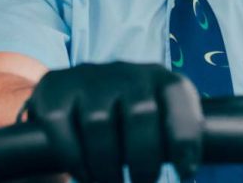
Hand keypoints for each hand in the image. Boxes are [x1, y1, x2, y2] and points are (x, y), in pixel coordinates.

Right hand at [22, 62, 202, 182]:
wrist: (71, 99)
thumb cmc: (125, 122)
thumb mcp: (155, 122)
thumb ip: (171, 139)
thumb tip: (187, 170)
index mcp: (159, 77)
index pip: (180, 96)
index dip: (185, 138)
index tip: (185, 173)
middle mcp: (126, 71)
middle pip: (141, 113)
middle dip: (144, 161)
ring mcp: (88, 76)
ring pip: (99, 123)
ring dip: (107, 167)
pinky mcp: (55, 88)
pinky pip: (61, 125)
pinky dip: (74, 159)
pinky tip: (85, 173)